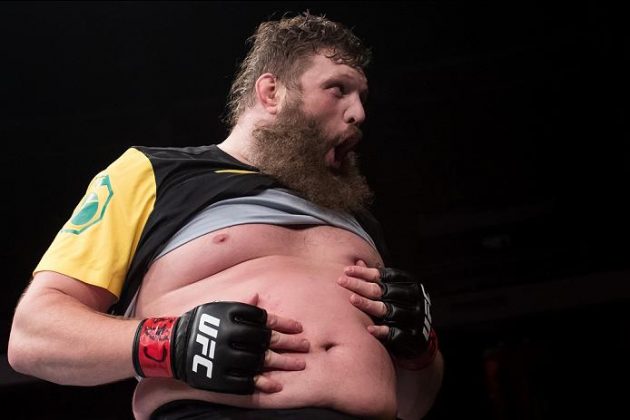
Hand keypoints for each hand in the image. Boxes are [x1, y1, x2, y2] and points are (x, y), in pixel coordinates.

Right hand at [133, 295, 307, 393]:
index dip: (284, 323)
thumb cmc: (200, 324)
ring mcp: (225, 358)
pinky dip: (262, 383)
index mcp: (231, 316)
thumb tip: (258, 296)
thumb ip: (239, 305)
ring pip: (260, 361)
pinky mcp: (219, 377)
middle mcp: (230, 335)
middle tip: (306, 346)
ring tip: (300, 365)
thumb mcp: (218, 308)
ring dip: (283, 363)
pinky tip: (277, 385)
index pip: (264, 318)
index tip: (299, 328)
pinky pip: (245, 382)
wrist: (171, 346)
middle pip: (267, 340)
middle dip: (289, 343)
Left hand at [337, 260, 436, 366]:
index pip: (383, 275)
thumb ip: (377, 278)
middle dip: (359, 285)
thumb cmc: (403, 307)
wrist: (422, 335)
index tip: (346, 270)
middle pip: (380, 291)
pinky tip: (368, 329)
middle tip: (340, 281)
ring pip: (385, 309)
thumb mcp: (394, 289)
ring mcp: (411, 317)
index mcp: (408, 284)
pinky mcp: (409, 334)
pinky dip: (380, 330)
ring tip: (351, 299)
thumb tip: (358, 262)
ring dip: (367, 304)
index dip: (364, 273)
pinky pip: (393, 332)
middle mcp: (411, 299)